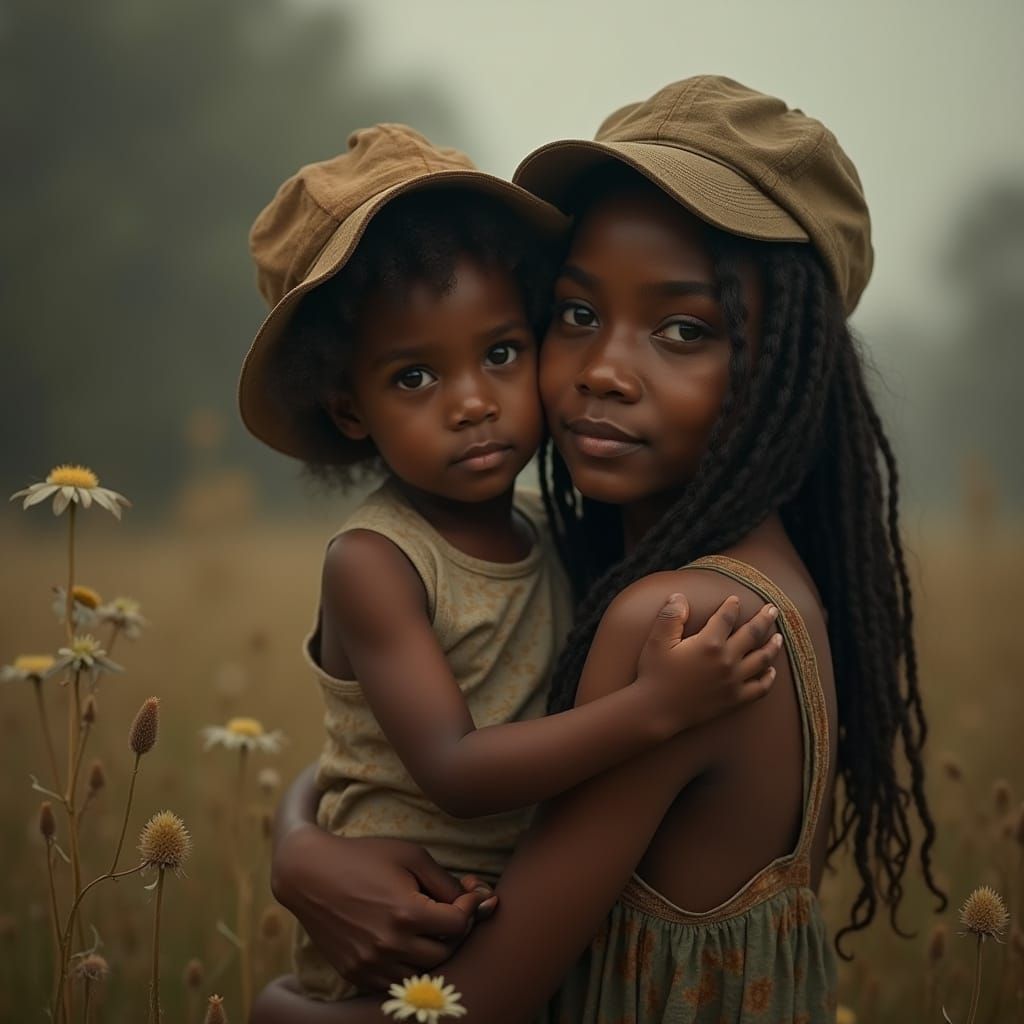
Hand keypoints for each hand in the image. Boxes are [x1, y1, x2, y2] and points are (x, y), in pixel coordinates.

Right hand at [271, 828, 491, 991]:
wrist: (310, 874)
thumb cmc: (365, 857)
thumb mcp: (411, 857)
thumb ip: (447, 882)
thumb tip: (479, 899)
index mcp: (407, 913)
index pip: (460, 924)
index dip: (469, 908)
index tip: (466, 895)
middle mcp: (390, 945)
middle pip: (447, 951)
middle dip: (455, 931)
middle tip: (451, 911)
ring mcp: (372, 964)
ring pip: (423, 971)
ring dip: (434, 950)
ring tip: (429, 926)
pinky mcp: (357, 975)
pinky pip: (397, 982)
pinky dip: (409, 966)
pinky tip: (407, 942)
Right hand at [636, 593, 781, 730]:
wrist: (656, 711)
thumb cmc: (655, 674)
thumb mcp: (657, 640)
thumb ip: (671, 616)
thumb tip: (680, 597)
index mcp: (709, 643)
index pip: (726, 617)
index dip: (732, 606)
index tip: (735, 600)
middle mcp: (726, 660)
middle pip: (752, 634)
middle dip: (764, 619)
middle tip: (773, 610)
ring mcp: (733, 681)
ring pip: (761, 659)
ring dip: (772, 646)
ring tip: (779, 637)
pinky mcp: (734, 700)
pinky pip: (759, 689)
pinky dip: (768, 679)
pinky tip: (771, 672)